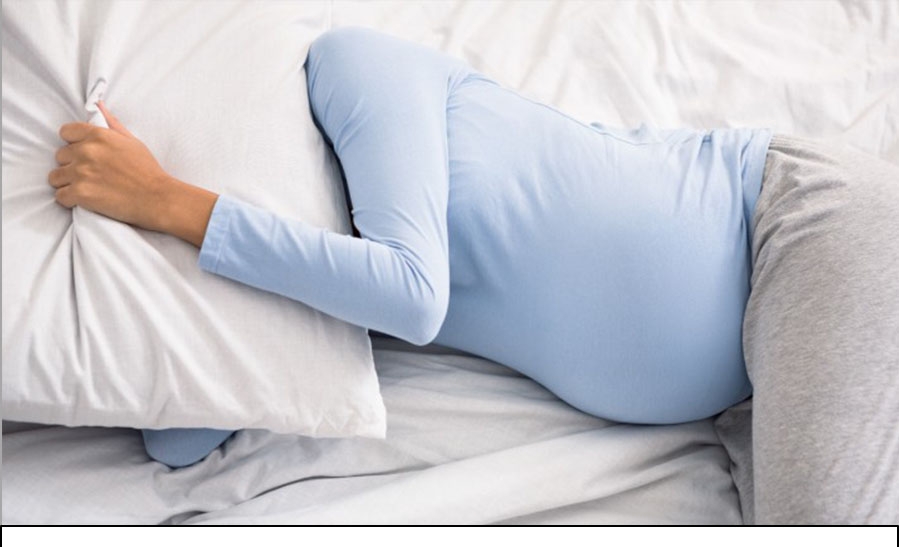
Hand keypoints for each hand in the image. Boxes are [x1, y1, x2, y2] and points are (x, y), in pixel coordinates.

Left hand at [49, 101, 217, 246]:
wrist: (156, 198)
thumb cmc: (148, 171)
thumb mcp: (132, 141)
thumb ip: (112, 123)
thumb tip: (98, 105)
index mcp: (98, 135)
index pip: (66, 132)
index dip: (74, 143)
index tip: (85, 154)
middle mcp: (86, 151)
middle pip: (60, 155)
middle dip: (72, 164)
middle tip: (89, 174)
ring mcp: (81, 173)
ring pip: (55, 177)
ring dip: (67, 182)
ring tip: (85, 187)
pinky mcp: (80, 194)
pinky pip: (60, 196)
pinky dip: (70, 200)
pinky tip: (84, 200)